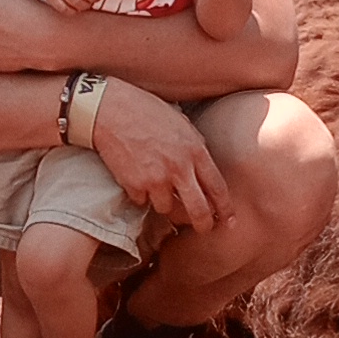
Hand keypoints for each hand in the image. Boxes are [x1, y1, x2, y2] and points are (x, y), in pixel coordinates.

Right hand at [86, 77, 226, 233]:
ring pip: (167, 209)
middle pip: (198, 210)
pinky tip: (136, 178)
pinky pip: (142, 202)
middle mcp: (179, 168)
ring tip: (157, 187)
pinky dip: (140, 195)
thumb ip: (194, 145)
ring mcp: (156, 179)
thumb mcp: (180, 122)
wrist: (110, 109)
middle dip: (204, 224)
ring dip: (164, 203)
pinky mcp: (134, 186)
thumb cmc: (145, 110)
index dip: (225, 208)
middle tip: (204, 228)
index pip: (217, 188)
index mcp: (195, 150)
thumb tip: (202, 165)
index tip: (228, 219)